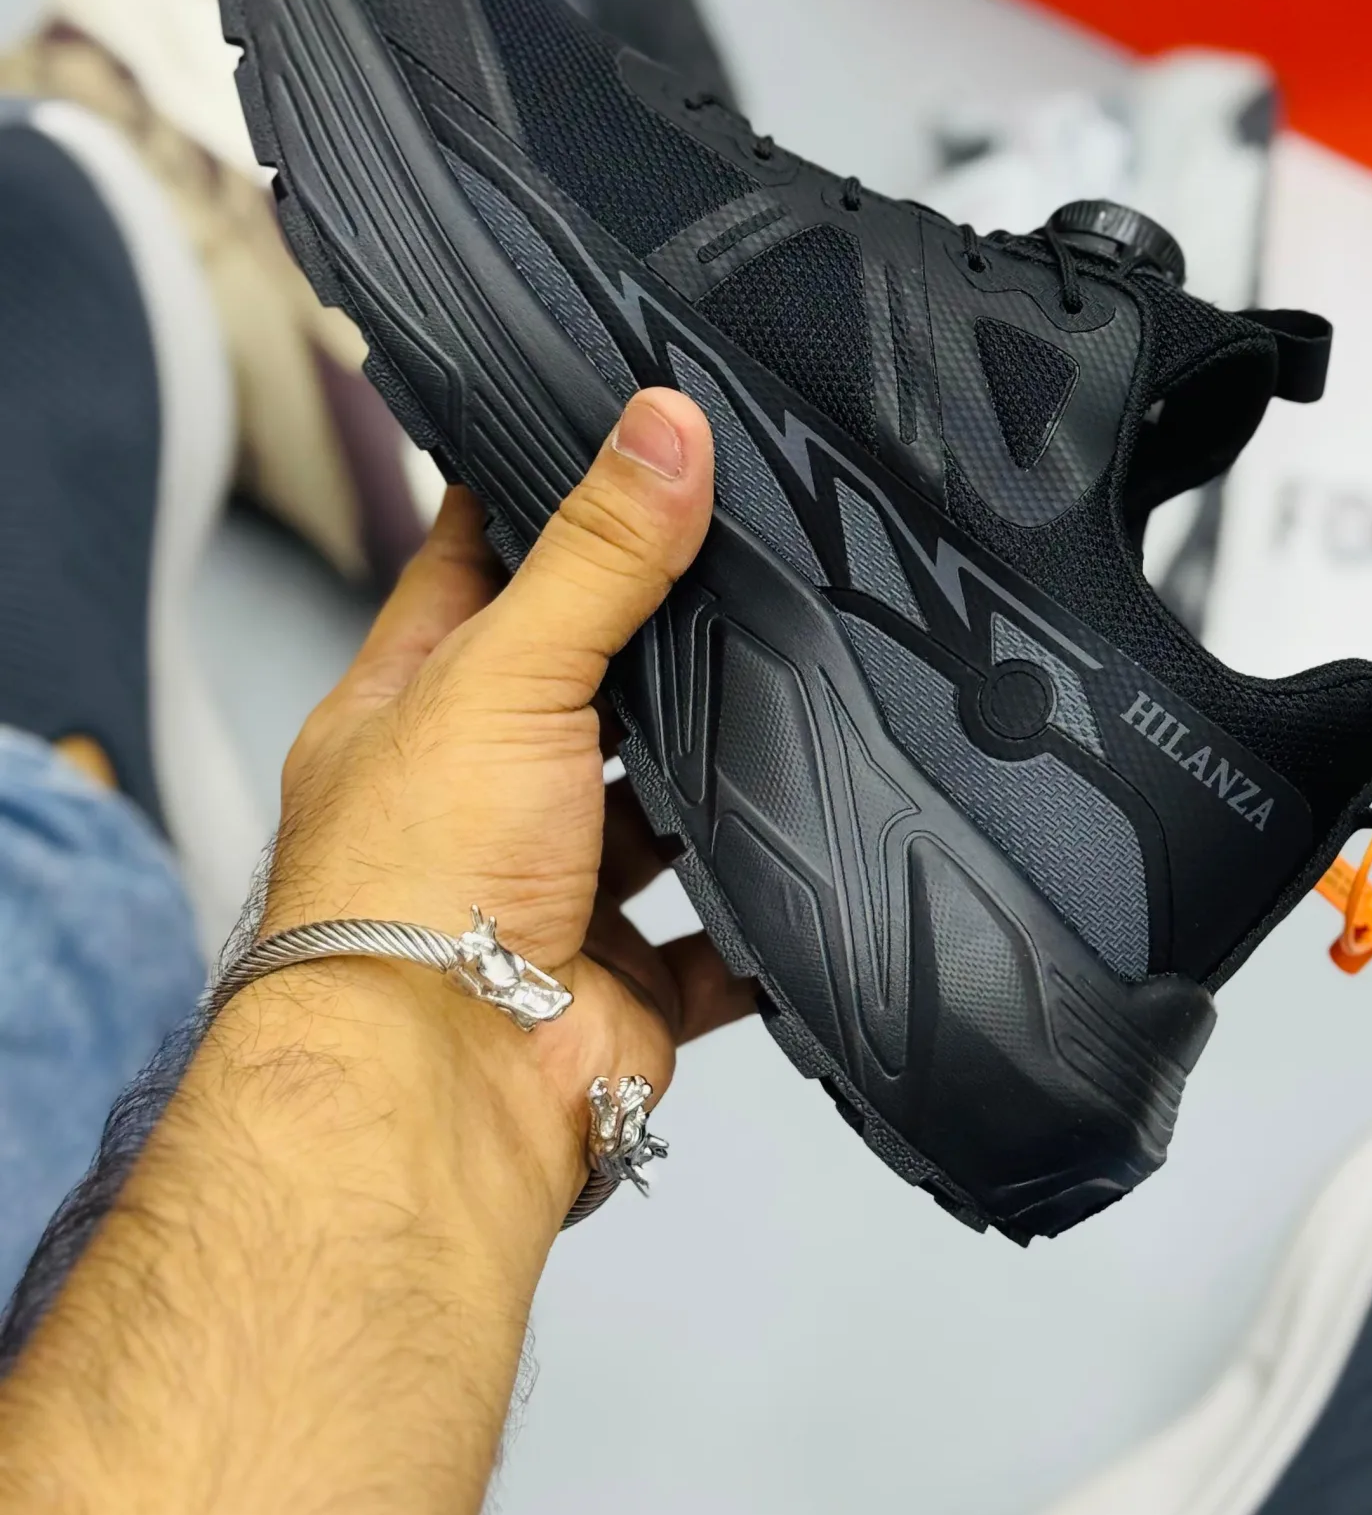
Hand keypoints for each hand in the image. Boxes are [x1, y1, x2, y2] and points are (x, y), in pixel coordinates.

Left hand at [250, 385, 754, 1209]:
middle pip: (584, 691)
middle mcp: (477, 797)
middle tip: (752, 565)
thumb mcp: (505, 671)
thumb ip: (598, 554)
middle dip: (660, 646)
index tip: (617, 446)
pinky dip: (762, 914)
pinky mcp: (622, 982)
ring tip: (803, 691)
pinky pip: (716, 943)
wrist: (439, 1090)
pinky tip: (815, 855)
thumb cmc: (416, 883)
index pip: (473, 571)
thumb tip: (663, 424)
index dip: (539, 506)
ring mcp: (552, 892)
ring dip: (714, 776)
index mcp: (413, 709)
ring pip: (655, 812)